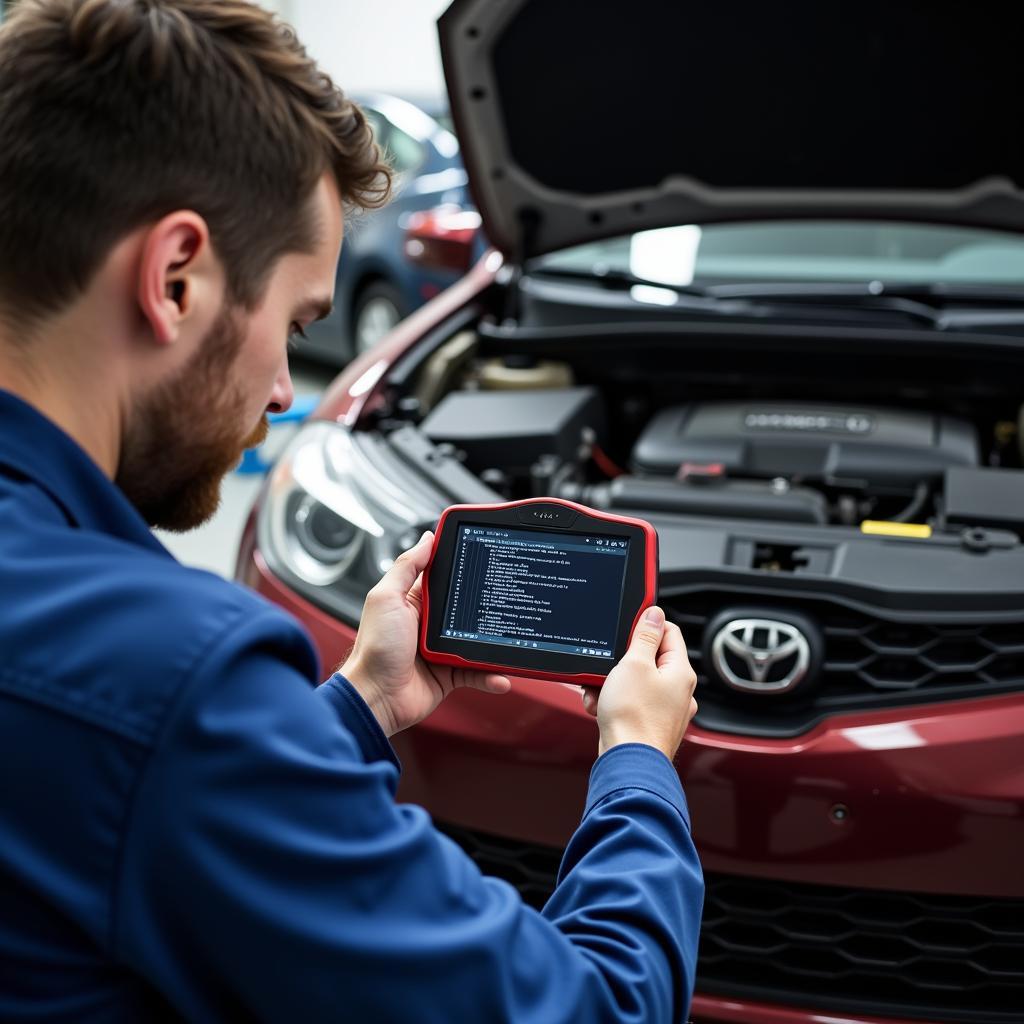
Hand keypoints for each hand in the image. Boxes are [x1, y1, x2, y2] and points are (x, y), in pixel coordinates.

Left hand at [339, 531, 511, 736]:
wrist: (375, 697)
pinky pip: (477, 672)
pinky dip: (491, 675)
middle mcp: (431, 624)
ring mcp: (442, 650)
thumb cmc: (374, 648)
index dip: (465, 569)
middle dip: (488, 607)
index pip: (446, 579)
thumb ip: (407, 566)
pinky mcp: (449, 675)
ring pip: (478, 641)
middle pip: (468, 609)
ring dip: (495, 644)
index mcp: (415, 602)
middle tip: (508, 602)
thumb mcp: (386, 597)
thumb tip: (427, 538)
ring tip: (512, 640)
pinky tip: (501, 676)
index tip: (489, 559)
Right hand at [581, 606, 697, 759]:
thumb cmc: (634, 717)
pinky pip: (631, 704)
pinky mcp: (650, 726)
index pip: (669, 632)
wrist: (627, 763)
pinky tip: (601, 708)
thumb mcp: (634, 664)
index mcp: (680, 672)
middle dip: (622, 661)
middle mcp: (679, 691)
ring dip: (613, 683)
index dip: (646, 626)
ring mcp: (666, 711)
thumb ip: (645, 636)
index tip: (627, 628)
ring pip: (636, 683)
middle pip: (649, 659)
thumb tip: (655, 614)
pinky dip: (614, 703)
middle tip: (608, 666)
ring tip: (601, 692)